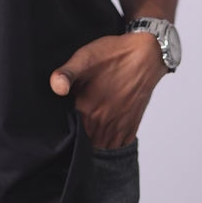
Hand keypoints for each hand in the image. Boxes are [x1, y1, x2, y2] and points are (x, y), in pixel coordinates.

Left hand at [49, 33, 167, 148]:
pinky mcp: (130, 129)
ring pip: (98, 147)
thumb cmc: (114, 55)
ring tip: (86, 126)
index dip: (62, 127)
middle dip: (75, 136)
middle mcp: (102, 124)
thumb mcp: (84, 57)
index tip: (58, 120)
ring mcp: (118, 129)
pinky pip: (116, 147)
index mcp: (87, 110)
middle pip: (82, 143)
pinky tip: (102, 128)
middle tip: (72, 121)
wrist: (146, 55)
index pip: (67, 132)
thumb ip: (66, 73)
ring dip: (91, 142)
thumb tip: (55, 87)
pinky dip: (108, 142)